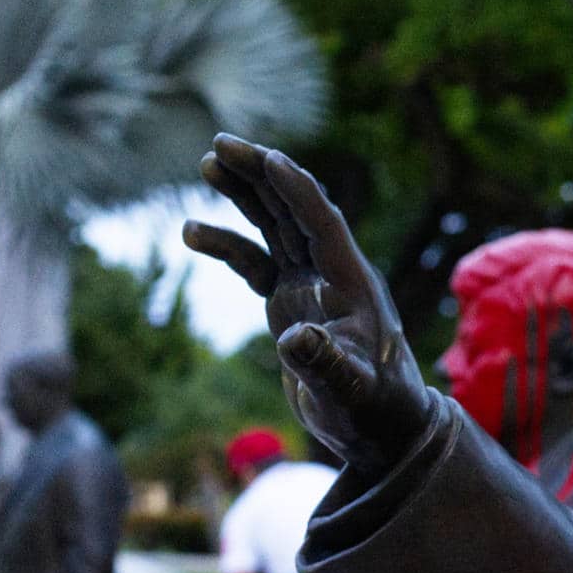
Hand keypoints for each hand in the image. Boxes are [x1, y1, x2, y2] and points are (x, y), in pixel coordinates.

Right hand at [182, 135, 435, 478]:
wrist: (381, 430)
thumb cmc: (375, 411)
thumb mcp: (349, 391)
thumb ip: (324, 364)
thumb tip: (296, 341)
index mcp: (354, 285)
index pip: (323, 224)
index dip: (298, 191)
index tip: (268, 158)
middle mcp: (333, 276)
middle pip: (295, 212)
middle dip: (262, 175)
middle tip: (220, 143)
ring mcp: (311, 287)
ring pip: (275, 227)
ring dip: (245, 195)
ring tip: (208, 163)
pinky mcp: (292, 303)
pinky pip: (256, 262)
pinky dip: (228, 245)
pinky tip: (191, 232)